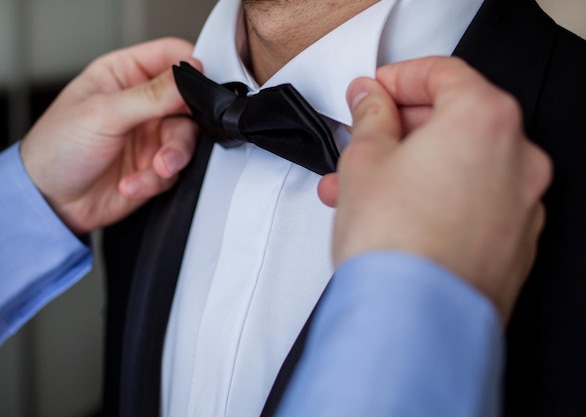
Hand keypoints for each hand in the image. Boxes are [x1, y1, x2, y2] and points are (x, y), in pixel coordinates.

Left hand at [20, 38, 200, 234]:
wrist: (50, 203)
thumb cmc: (56, 149)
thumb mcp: (103, 114)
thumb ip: (150, 96)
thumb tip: (188, 77)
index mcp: (124, 75)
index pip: (169, 57)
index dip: (189, 69)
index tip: (198, 87)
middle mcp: (141, 104)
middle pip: (187, 104)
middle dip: (181, 129)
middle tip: (170, 143)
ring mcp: (149, 136)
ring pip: (185, 140)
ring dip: (171, 158)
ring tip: (155, 169)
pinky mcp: (154, 166)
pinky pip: (174, 170)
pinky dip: (155, 180)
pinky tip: (130, 184)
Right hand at [319, 57, 551, 322]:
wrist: (414, 323)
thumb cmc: (395, 244)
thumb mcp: (364, 160)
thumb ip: (370, 117)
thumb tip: (371, 100)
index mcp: (485, 120)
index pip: (443, 73)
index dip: (398, 77)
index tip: (373, 92)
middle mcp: (518, 158)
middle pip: (456, 119)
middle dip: (401, 129)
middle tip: (363, 140)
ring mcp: (523, 205)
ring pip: (460, 165)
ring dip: (411, 168)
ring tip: (360, 188)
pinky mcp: (515, 243)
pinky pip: (472, 202)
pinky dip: (436, 198)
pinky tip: (395, 215)